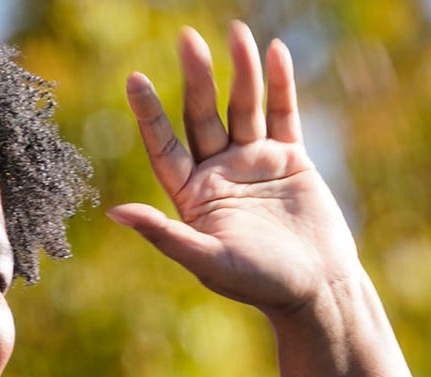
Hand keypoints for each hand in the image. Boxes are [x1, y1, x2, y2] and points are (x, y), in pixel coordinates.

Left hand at [107, 22, 359, 318]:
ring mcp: (254, 162)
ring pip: (242, 107)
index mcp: (192, 196)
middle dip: (197, 78)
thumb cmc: (259, 284)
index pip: (164, 146)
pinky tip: (274, 52)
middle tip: (188, 39)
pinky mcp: (289, 159)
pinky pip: (282, 114)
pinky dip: (279, 84)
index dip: (149, 114)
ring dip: (240, 71)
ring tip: (237, 33)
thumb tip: (114, 212)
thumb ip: (165, 234)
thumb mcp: (208, 260)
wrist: (315, 289)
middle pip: (202, 117)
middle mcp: (218, 173)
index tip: (135, 79)